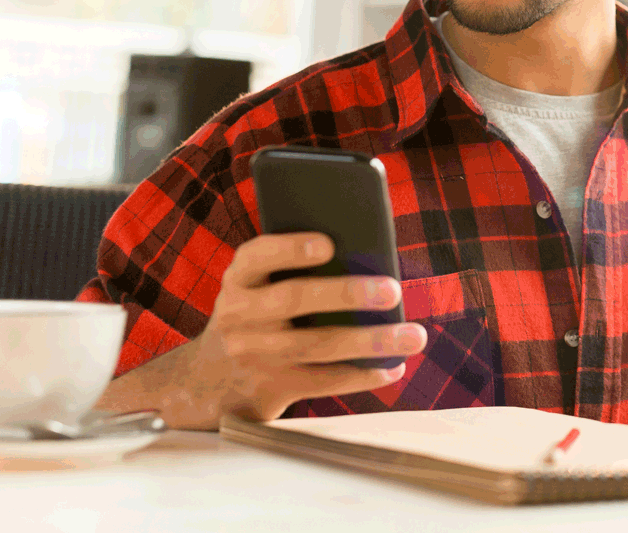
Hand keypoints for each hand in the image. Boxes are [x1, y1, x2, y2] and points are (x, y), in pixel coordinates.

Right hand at [98, 233, 426, 429]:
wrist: (208, 378)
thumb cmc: (257, 315)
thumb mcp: (259, 287)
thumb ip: (296, 270)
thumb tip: (370, 258)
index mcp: (240, 280)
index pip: (256, 256)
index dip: (290, 248)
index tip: (328, 244)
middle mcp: (240, 315)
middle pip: (295, 300)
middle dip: (347, 293)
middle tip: (392, 290)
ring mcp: (254, 355)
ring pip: (318, 345)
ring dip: (372, 341)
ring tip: (413, 336)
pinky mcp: (271, 388)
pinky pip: (323, 381)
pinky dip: (363, 374)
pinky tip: (393, 366)